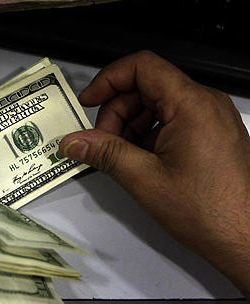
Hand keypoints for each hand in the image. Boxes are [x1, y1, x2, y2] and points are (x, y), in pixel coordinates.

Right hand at [60, 51, 249, 295]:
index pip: (142, 67)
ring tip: (119, 156)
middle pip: (146, 86)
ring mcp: (211, 119)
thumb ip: (104, 153)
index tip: (88, 102)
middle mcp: (205, 104)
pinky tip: (139, 161)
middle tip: (101, 142)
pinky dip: (148, 134)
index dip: (108, 79)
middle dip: (116, 111)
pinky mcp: (211, 134)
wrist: (246, 240)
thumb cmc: (209, 211)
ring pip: (157, 104)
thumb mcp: (144, 179)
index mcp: (192, 104)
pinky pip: (171, 120)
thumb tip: (73, 142)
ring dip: (130, 125)